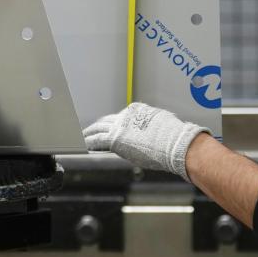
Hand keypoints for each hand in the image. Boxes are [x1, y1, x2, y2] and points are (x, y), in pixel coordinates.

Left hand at [82, 102, 210, 180]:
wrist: (174, 143)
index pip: (121, 117)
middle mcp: (126, 116)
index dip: (113, 124)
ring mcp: (119, 126)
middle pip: (107, 120)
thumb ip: (153, 126)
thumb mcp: (163, 124)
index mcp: (137, 110)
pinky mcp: (115, 139)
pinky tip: (84, 146)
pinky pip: (97, 140)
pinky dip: (89, 143)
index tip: (109, 128)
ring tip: (83, 138)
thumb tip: (154, 133)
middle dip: (99, 126)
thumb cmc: (174, 137)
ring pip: (98, 128)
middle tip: (90, 130)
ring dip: (89, 133)